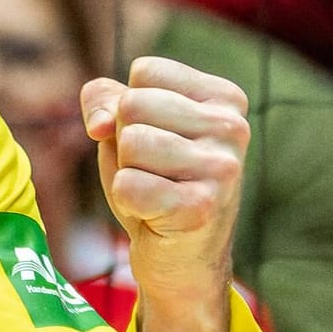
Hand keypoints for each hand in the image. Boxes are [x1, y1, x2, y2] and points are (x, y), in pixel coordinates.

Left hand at [82, 57, 249, 331]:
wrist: (181, 260)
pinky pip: (128, 185)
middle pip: (133, 104)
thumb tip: (100, 124)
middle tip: (155, 173)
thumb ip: (104, 98)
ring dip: (128, 171)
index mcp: (225, 98)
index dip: (131, 108)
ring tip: (156, 192)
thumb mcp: (129, 126)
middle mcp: (233, 128)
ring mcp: (223, 169)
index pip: (145, 72)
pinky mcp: (202, 209)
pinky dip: (127, 201)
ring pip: (130, 142)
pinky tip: (155, 216)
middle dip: (127, 141)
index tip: (159, 140)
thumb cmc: (156, 181)